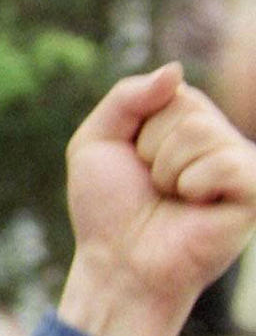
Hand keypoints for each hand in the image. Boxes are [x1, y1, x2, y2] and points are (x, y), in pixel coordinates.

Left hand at [58, 64, 255, 335]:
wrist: (119, 265)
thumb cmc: (108, 210)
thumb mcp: (95, 143)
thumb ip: (126, 97)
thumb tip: (175, 70)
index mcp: (187, 124)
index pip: (171, 90)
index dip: (139, 128)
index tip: (133, 162)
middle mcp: (219, 139)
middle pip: (186, 108)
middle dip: (152, 150)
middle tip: (152, 187)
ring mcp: (240, 164)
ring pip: (201, 133)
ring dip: (167, 171)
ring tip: (171, 199)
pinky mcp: (254, 190)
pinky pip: (226, 163)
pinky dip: (195, 185)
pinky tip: (196, 207)